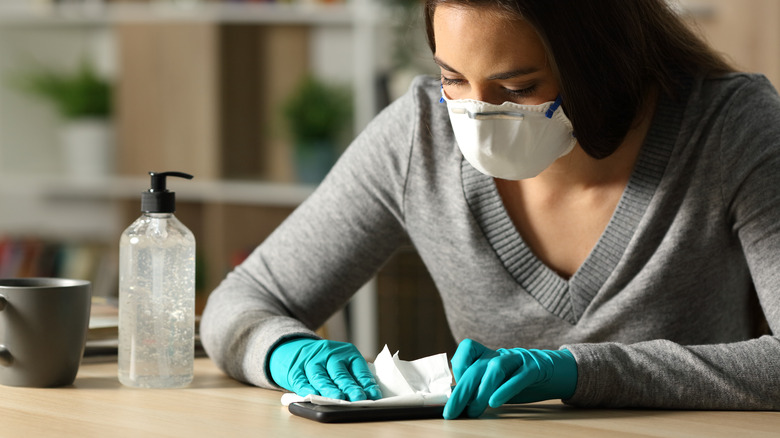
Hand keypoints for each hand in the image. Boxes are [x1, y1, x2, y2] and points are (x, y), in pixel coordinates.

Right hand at [269, 338, 381, 400]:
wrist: (294, 348)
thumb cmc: (325, 360)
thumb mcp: (342, 361)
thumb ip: (354, 375)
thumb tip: (369, 395)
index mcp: (345, 352)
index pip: (358, 368)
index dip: (366, 383)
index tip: (373, 396)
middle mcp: (328, 354)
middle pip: (340, 373)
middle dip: (350, 387)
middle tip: (359, 398)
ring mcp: (311, 362)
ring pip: (321, 377)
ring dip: (330, 389)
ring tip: (339, 399)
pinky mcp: (295, 371)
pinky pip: (302, 381)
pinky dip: (307, 389)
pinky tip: (314, 396)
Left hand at [443, 339, 576, 418]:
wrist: (554, 372)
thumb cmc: (518, 380)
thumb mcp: (497, 382)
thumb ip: (479, 387)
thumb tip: (457, 402)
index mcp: (489, 355)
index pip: (468, 348)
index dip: (459, 366)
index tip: (455, 387)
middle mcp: (501, 355)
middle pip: (476, 368)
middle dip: (461, 391)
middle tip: (452, 412)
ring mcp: (518, 360)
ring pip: (495, 369)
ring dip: (481, 391)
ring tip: (474, 411)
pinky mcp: (534, 369)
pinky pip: (519, 377)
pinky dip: (505, 389)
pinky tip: (494, 402)